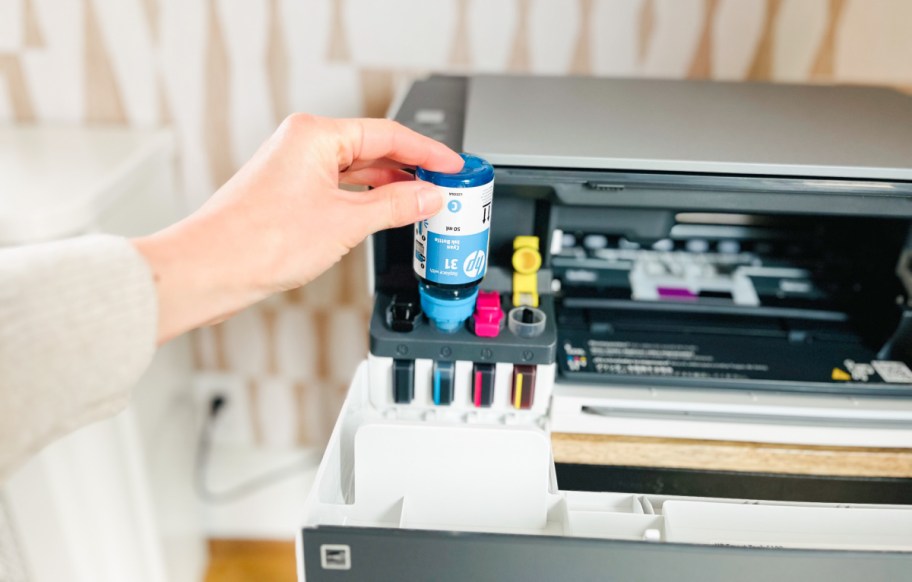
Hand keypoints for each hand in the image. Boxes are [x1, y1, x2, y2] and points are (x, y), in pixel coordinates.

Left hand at [133, 114, 463, 342]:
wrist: (209, 270)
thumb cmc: (258, 241)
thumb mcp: (346, 223)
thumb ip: (395, 206)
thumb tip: (428, 196)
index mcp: (315, 135)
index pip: (388, 134)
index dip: (428, 151)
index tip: (454, 165)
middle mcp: (302, 144)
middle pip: (373, 149)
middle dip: (411, 170)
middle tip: (445, 187)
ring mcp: (293, 169)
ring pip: (356, 172)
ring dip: (389, 188)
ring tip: (423, 205)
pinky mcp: (287, 194)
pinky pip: (339, 189)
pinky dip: (365, 201)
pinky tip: (384, 216)